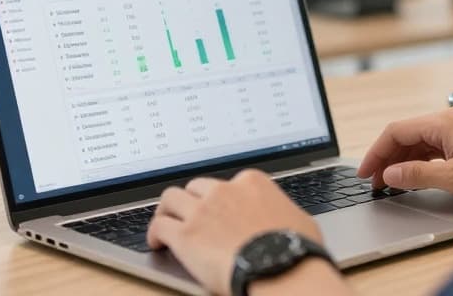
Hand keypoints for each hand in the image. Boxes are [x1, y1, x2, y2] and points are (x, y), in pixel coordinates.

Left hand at [147, 170, 337, 295]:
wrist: (282, 269)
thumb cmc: (295, 249)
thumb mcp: (296, 219)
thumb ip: (280, 212)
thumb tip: (282, 219)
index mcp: (251, 182)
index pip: (227, 183)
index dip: (219, 198)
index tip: (218, 209)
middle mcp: (224, 190)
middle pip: (196, 187)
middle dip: (192, 201)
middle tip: (190, 215)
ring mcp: (202, 211)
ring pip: (171, 198)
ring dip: (167, 211)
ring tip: (165, 223)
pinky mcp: (185, 234)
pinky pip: (159, 226)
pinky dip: (155, 233)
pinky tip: (157, 242)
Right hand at [357, 105, 452, 202]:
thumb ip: (417, 175)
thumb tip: (390, 174)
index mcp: (443, 122)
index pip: (396, 131)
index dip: (376, 153)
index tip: (365, 172)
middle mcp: (451, 119)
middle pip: (407, 134)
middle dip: (388, 158)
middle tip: (376, 182)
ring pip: (422, 140)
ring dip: (404, 159)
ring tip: (393, 182)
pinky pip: (437, 145)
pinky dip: (422, 159)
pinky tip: (418, 174)